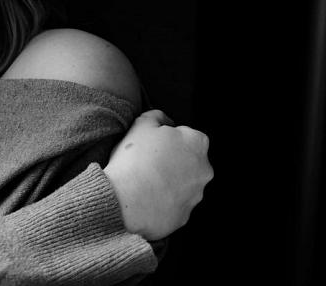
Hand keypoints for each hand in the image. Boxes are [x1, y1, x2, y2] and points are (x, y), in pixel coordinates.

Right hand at [102, 109, 212, 240]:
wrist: (127, 200)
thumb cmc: (134, 160)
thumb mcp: (140, 124)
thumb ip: (156, 116)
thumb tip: (163, 119)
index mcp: (197, 142)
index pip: (185, 134)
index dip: (166, 138)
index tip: (150, 143)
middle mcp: (204, 169)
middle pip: (187, 160)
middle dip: (171, 160)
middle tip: (146, 161)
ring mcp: (197, 195)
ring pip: (182, 183)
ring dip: (168, 181)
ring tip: (143, 181)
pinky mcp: (185, 216)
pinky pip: (174, 204)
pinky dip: (162, 201)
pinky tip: (144, 197)